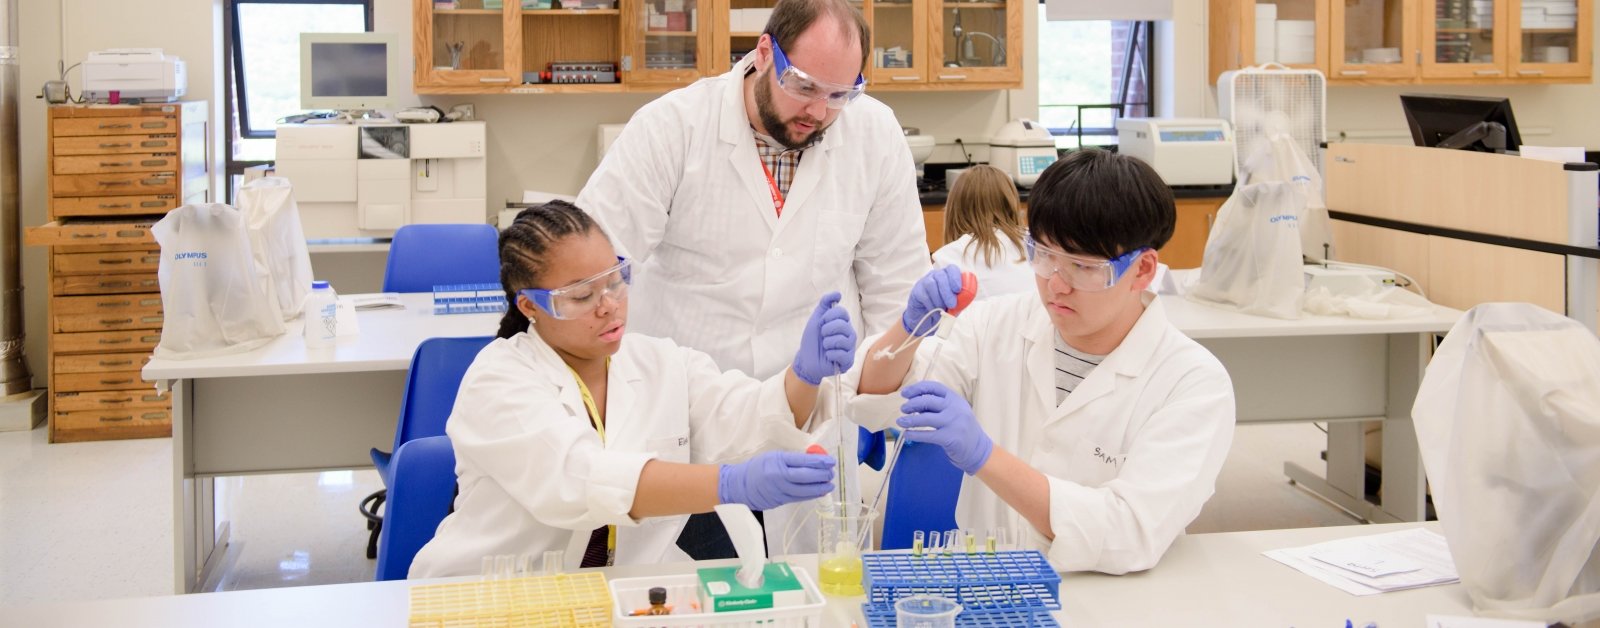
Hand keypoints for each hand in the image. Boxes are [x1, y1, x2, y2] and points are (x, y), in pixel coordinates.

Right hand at [717, 450, 836, 510]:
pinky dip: (810, 495)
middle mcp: (779, 476)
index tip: (830, 461)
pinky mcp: (780, 501)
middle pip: (806, 476)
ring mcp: (779, 490)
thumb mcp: (773, 457)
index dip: (819, 461)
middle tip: (831, 473)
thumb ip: (792, 459)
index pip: (802, 461)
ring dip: (819, 488)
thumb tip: (813, 460)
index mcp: (777, 461)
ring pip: (804, 490)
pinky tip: (819, 492)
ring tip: (829, 485)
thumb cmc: (757, 467)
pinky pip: (799, 498)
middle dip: (822, 475)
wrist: (739, 485)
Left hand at [792, 291, 857, 384]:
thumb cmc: (812, 339)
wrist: (806, 358)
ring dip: (827, 343)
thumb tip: (837, 294)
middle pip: (842, 325)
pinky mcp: (848, 361)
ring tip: (825, 347)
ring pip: (842, 340)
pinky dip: (830, 355)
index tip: (821, 323)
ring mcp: (850, 347)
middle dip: (826, 330)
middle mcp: (849, 334)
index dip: (828, 317)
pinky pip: (841, 354)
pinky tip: (828, 356)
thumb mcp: (816, 319)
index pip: (842, 312)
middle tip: (822, 336)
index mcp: (843, 323)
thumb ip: (825, 304)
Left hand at [897, 380, 992, 474]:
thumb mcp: (955, 411)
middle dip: (911, 404)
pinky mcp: (951, 438)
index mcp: (955, 398)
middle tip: (903, 409)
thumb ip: (939, 405)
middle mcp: (956, 408)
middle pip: (928, 401)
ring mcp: (954, 423)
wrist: (978, 449)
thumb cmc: (962, 429)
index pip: (934, 387)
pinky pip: (927, 435)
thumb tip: (913, 402)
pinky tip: (907, 434)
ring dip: (910, 420)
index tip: (905, 393)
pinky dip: (915, 434)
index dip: (917, 388)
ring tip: (900, 421)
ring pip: (925, 418)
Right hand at [902, 266, 962, 336]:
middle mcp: (935, 276)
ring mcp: (924, 282)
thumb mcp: (955, 305)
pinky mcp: (917, 291)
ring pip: (931, 284)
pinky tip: (935, 312)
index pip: (952, 269)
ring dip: (939, 299)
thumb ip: (961, 300)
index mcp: (947, 276)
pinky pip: (924, 295)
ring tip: (943, 310)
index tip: (958, 289)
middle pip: (941, 276)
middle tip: (952, 305)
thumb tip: (965, 299)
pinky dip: (931, 305)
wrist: (925, 318)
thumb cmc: (943, 308)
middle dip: (947, 291)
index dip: (955, 277)